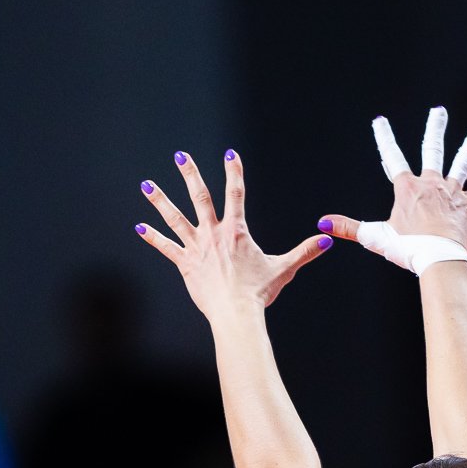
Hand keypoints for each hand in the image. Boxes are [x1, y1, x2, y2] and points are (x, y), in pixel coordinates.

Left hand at [136, 150, 330, 317]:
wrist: (236, 312)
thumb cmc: (259, 292)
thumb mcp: (284, 268)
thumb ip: (305, 251)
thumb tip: (327, 240)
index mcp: (236, 231)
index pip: (236, 194)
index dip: (234, 172)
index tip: (230, 155)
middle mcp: (213, 234)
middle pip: (199, 197)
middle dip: (189, 173)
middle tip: (179, 155)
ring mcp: (197, 247)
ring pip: (175, 218)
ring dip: (160, 200)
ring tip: (147, 185)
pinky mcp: (185, 263)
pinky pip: (166, 247)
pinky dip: (152, 237)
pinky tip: (139, 227)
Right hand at [317, 106, 466, 273]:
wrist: (437, 259)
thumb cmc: (406, 249)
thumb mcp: (374, 237)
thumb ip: (349, 227)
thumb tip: (321, 223)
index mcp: (407, 188)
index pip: (392, 157)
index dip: (384, 138)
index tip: (380, 121)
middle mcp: (430, 184)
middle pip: (432, 149)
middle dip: (435, 128)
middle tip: (439, 111)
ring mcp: (451, 193)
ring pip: (462, 162)